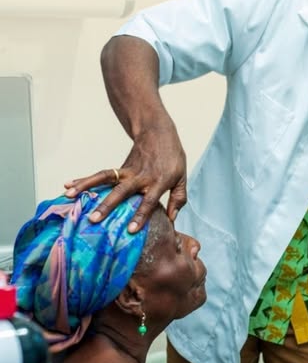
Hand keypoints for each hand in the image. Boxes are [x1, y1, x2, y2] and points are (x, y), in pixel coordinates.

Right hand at [64, 121, 186, 231]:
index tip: (130, 230)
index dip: (140, 215)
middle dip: (108, 205)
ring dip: (88, 187)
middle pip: (123, 192)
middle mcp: (141, 177)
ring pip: (106, 179)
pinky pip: (101, 175)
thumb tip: (172, 219)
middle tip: (94, 219)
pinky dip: (85, 179)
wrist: (159, 132)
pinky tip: (69, 185)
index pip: (148, 201)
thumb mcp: (182, 177)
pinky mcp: (120, 168)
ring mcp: (128, 171)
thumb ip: (178, 198)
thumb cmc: (172, 157)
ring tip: (70, 196)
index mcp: (159, 181)